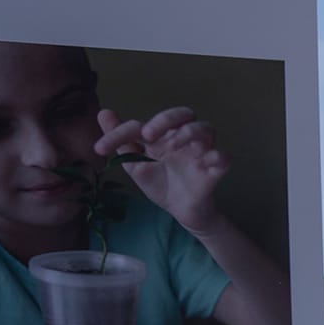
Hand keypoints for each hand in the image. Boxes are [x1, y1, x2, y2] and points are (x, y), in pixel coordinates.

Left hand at [98, 106, 227, 234]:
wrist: (181, 212)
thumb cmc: (161, 184)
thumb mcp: (135, 164)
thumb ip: (121, 141)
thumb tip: (103, 112)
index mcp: (162, 137)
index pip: (141, 125)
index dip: (119, 132)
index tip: (100, 149)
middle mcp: (183, 140)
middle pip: (185, 114)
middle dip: (166, 119)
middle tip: (147, 135)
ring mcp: (200, 153)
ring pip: (206, 128)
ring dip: (189, 132)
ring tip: (173, 146)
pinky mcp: (215, 170)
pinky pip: (223, 157)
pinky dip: (217, 157)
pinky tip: (203, 163)